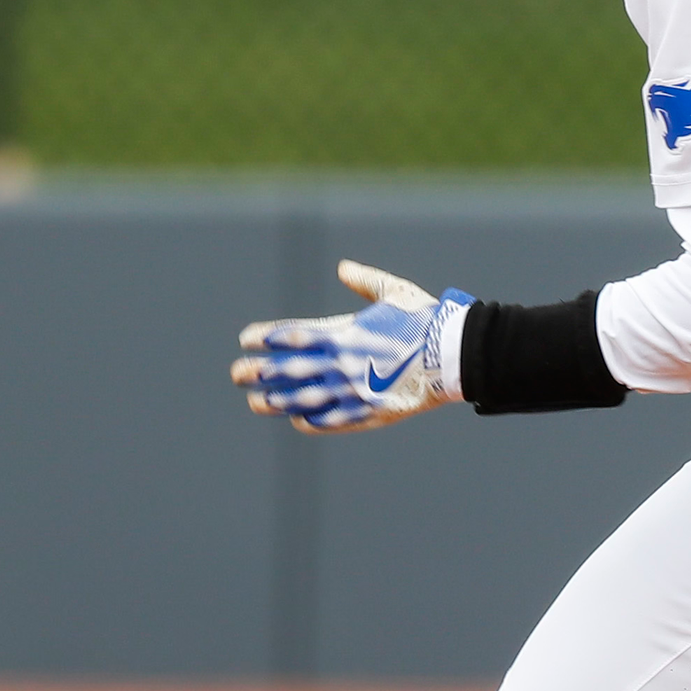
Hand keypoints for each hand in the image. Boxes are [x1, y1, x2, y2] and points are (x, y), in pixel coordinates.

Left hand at [232, 260, 473, 433]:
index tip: (246, 340)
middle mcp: (343, 363)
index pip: (293, 335)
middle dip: (259, 371)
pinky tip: (295, 421)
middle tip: (236, 374)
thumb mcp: (395, 292)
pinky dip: (312, 421)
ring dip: (276, 401)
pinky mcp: (370, 412)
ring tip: (255, 402)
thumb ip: (365, 281)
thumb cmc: (425, 320)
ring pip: (304, 398)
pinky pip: (333, 420)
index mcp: (345, 333)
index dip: (266, 338)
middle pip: (289, 369)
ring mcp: (354, 390)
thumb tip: (343, 268)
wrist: (454, 354)